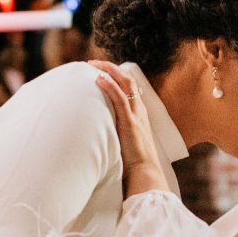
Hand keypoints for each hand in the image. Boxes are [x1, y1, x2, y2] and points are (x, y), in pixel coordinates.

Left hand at [90, 61, 163, 177]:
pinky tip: (98, 79)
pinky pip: (120, 98)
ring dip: (108, 71)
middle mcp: (140, 111)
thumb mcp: (125, 142)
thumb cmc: (134, 162)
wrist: (144, 173)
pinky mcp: (130, 123)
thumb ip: (117, 132)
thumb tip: (100, 130)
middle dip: (110, 68)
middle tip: (93, 63)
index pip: (129, 87)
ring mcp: (136, 115)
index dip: (116, 75)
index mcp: (140, 114)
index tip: (100, 70)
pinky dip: (109, 86)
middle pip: (128, 79)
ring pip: (125, 84)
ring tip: (92, 65)